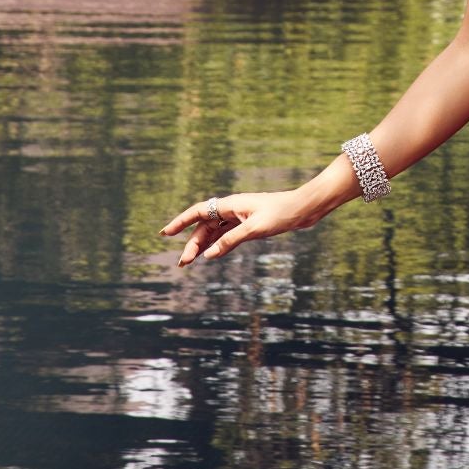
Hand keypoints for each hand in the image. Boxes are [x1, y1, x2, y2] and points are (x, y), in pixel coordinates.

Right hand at [160, 189, 305, 267]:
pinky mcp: (249, 224)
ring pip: (215, 231)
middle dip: (192, 243)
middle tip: (183, 263)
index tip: (165, 233)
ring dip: (202, 245)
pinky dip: (216, 244)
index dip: (181, 222)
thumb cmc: (281, 214)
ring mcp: (241, 216)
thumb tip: (208, 255)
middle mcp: (233, 209)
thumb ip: (231, 241)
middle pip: (205, 225)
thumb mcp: (255, 229)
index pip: (199, 212)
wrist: (304, 209)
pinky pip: (226, 234)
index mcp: (231, 204)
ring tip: (189, 262)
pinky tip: (210, 254)